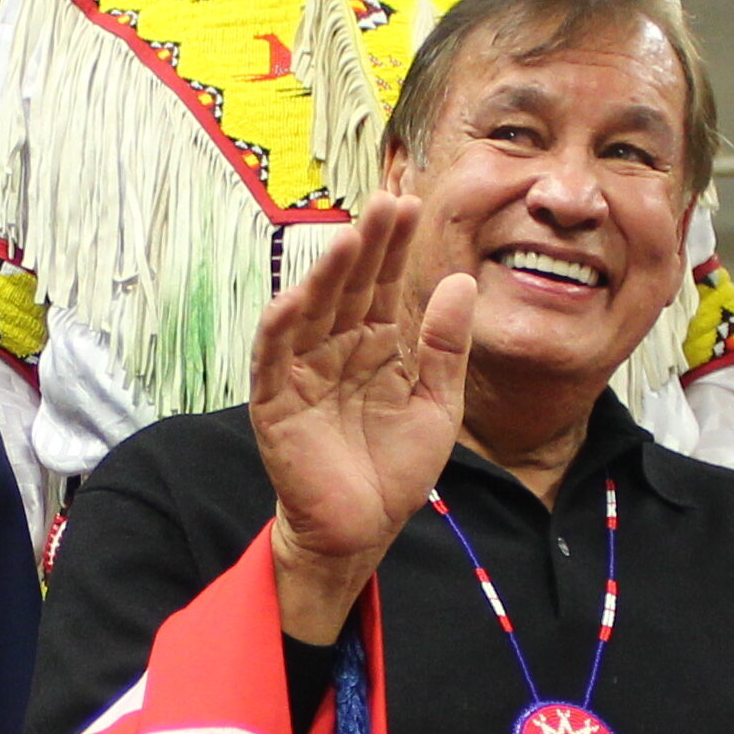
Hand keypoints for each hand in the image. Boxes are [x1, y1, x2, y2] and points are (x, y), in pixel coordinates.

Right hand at [247, 195, 473, 643]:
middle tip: (386, 202)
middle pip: (349, 288)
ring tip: (350, 238)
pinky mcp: (276, 403)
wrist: (363, 530)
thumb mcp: (436, 403)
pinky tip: (294, 298)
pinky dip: (280, 329)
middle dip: (368, 246)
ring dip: (327, 275)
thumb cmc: (395, 470)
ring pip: (313, 312)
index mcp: (375, 345)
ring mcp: (302, 372)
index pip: (383, 284)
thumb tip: (460, 281)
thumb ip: (446, 347)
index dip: (395, 246)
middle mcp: (335, 348)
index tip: (411, 203)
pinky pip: (273, 360)